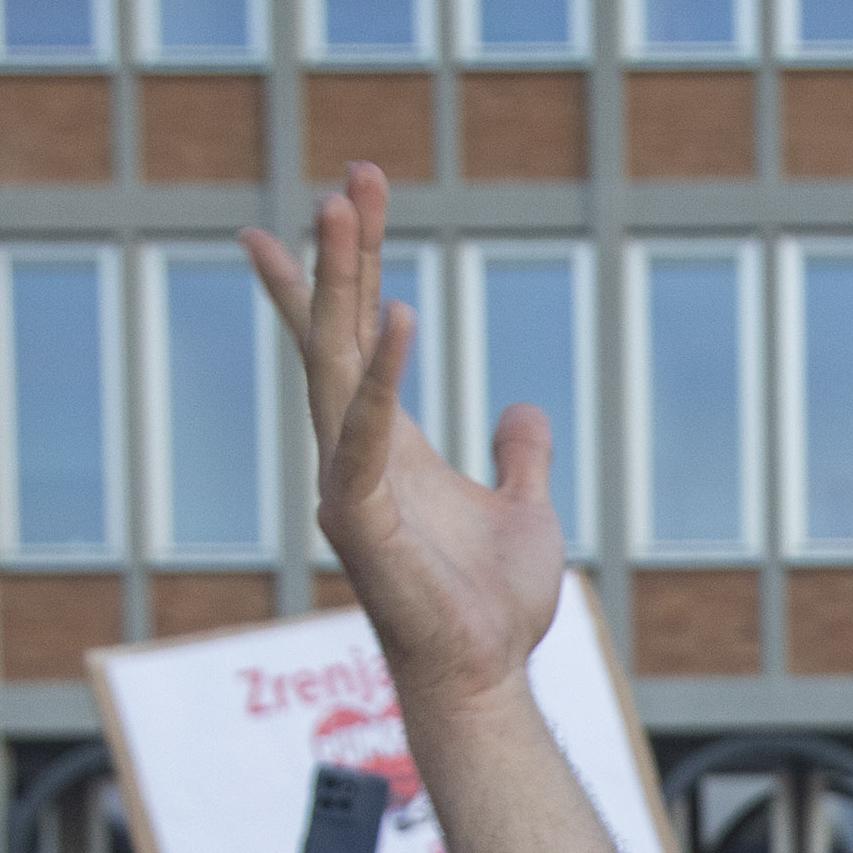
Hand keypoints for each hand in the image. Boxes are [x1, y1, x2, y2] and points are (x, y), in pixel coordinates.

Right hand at [249, 165, 570, 716]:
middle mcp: (355, 453)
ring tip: (344, 207)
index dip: (337, 274)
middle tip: (354, 176)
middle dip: (344, 252)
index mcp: (387, 445)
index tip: (326, 203)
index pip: (351, 340)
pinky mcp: (360, 519)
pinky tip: (397, 315)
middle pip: (339, 331)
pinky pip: (365, 433)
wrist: (487, 677)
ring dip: (341, 282)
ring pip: (335, 362)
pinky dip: (381, 377)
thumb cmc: (495, 608)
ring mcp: (349, 483)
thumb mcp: (526, 510)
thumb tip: (522, 410)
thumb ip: (521, 455)